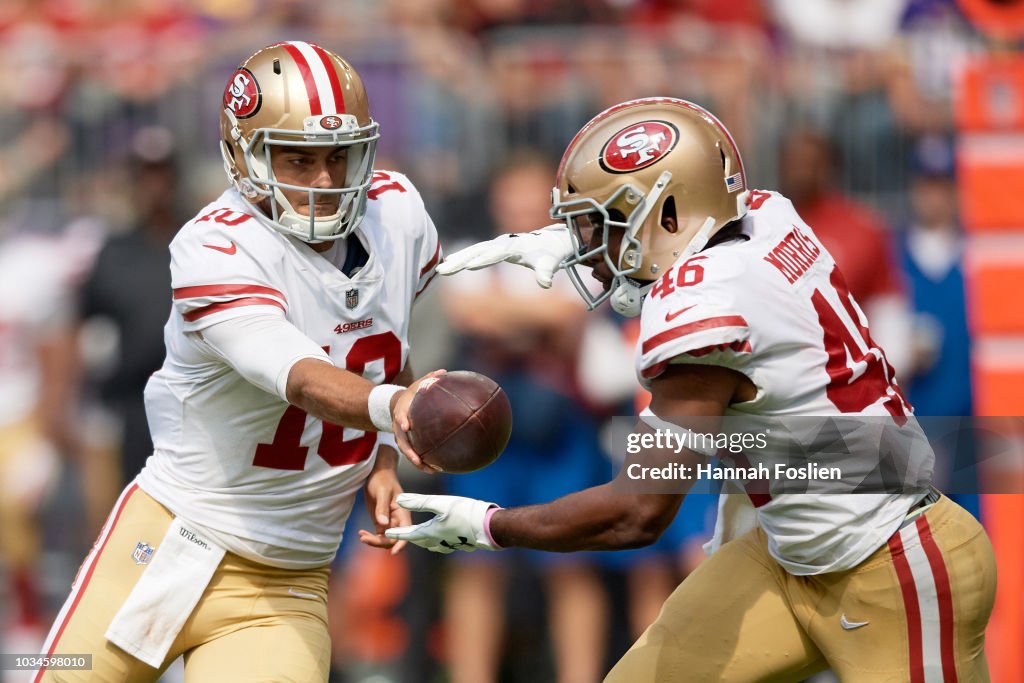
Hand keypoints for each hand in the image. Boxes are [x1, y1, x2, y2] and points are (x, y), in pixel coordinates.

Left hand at [357, 449, 412, 554]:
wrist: (376, 472)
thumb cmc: (382, 478)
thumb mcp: (382, 491)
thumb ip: (382, 508)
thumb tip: (382, 525)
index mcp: (403, 511)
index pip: (406, 531)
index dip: (402, 543)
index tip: (393, 553)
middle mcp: (398, 519)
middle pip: (394, 538)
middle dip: (380, 542)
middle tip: (364, 538)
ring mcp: (389, 521)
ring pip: (385, 539)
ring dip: (374, 541)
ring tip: (361, 536)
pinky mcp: (381, 521)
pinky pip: (379, 535)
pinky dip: (370, 537)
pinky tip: (361, 533)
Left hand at [385, 493, 500, 553]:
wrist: (489, 526)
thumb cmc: (465, 512)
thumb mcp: (440, 503)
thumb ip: (418, 501)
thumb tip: (399, 499)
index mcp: (431, 533)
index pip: (408, 534)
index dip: (397, 532)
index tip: (385, 533)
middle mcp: (438, 542)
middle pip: (419, 540)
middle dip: (408, 537)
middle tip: (399, 534)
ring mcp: (450, 545)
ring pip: (430, 544)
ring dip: (422, 540)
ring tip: (418, 536)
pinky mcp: (460, 544)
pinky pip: (442, 544)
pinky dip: (436, 540)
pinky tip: (440, 537)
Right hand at [390, 369, 445, 472]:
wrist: (395, 405)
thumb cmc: (411, 394)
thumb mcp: (417, 384)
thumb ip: (429, 379)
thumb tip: (444, 371)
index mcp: (401, 411)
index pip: (399, 416)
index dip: (402, 421)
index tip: (407, 426)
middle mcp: (399, 427)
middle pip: (401, 442)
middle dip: (409, 452)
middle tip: (417, 460)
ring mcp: (401, 437)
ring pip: (407, 452)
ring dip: (417, 463)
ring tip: (430, 470)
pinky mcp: (407, 443)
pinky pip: (414, 455)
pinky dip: (423, 463)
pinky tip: (436, 469)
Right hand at [436, 224, 574, 288]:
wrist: (551, 240)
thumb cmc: (550, 253)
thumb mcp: (551, 262)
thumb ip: (546, 271)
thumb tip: (546, 283)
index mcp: (515, 245)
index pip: (497, 253)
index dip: (484, 259)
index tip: (470, 266)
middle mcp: (503, 242)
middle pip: (478, 250)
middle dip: (461, 260)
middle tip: (444, 269)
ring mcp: (497, 244)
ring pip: (473, 251)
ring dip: (457, 260)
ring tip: (440, 270)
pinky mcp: (494, 248)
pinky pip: (475, 252)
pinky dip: (462, 257)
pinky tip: (448, 264)